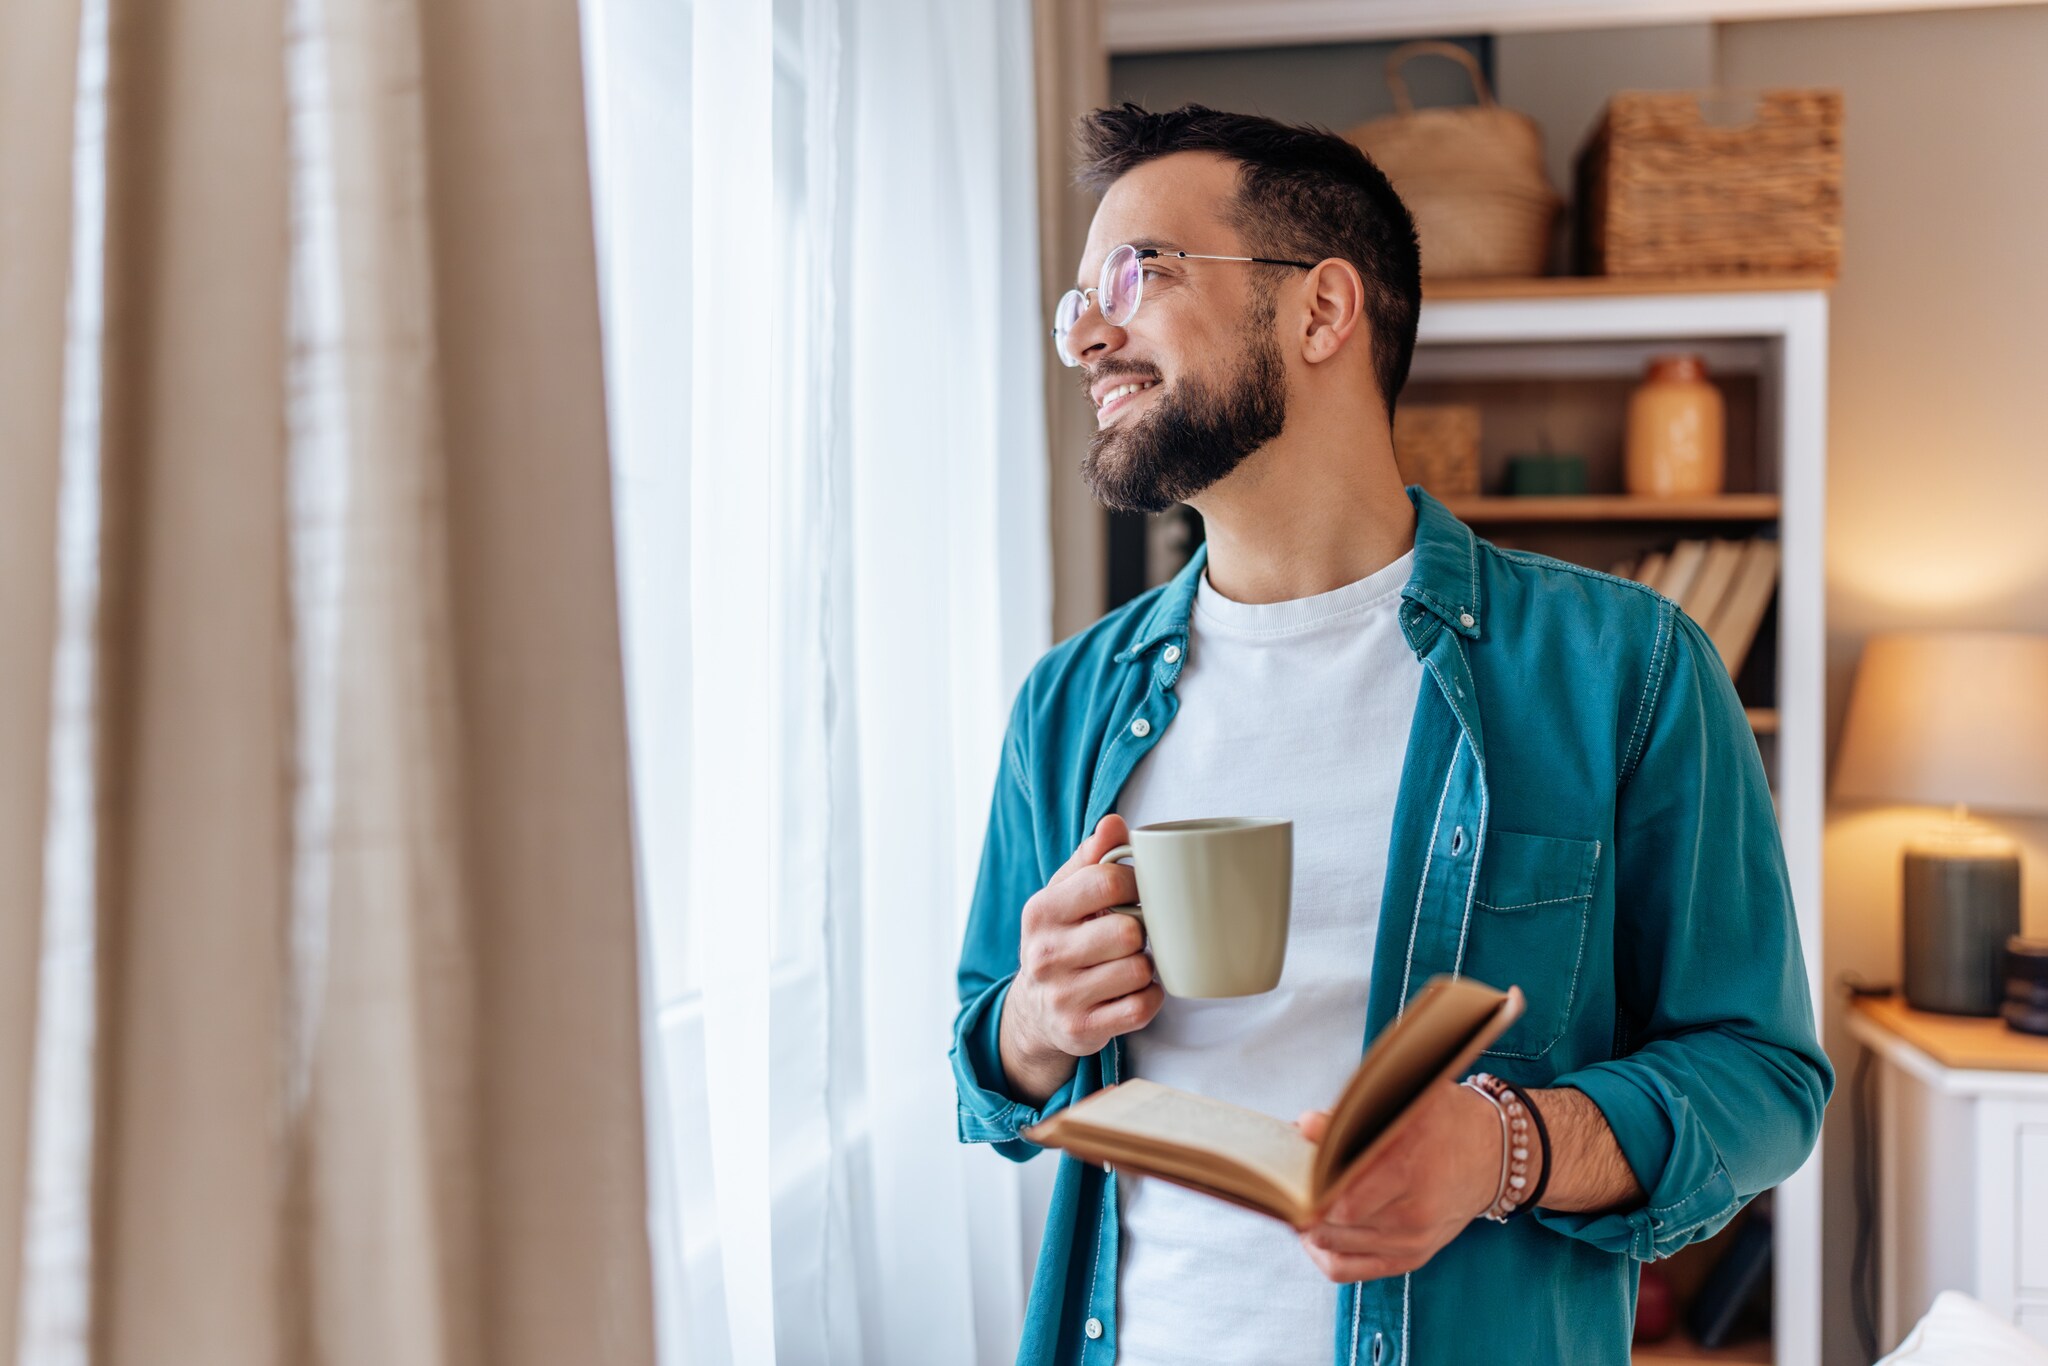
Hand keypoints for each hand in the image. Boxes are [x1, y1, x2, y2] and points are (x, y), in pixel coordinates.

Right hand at [998, 814, 1163, 1104]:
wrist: (1035, 1011)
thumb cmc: (1061, 939)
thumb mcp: (1064, 895)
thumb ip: (1090, 858)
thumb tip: (1115, 823)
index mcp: (1041, 912)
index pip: (1105, 882)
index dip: (1135, 883)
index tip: (1137, 890)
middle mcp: (1046, 955)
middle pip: (1128, 930)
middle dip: (1140, 930)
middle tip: (1133, 933)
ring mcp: (1063, 996)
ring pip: (1139, 969)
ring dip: (1145, 965)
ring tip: (1131, 961)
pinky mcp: (1083, 1030)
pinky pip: (1141, 1007)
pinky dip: (1148, 997)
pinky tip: (1133, 989)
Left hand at [1292, 1079, 1507, 1282]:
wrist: (1495, 1155)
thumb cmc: (1446, 1121)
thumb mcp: (1405, 1104)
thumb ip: (1352, 1117)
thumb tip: (1306, 1126)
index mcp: (1410, 1170)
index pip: (1341, 1198)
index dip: (1308, 1185)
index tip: (1291, 1166)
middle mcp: (1414, 1214)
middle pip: (1333, 1225)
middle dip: (1303, 1204)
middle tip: (1287, 1184)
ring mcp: (1413, 1242)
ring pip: (1336, 1249)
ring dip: (1308, 1229)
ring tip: (1296, 1204)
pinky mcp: (1412, 1258)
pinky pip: (1350, 1271)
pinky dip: (1323, 1255)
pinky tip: (1312, 1236)